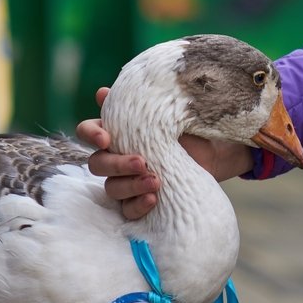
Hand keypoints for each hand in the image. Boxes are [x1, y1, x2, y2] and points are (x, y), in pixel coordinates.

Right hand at [76, 87, 255, 219]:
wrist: (215, 150)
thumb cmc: (186, 126)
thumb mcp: (167, 112)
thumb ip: (138, 105)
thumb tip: (102, 93)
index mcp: (117, 130)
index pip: (87, 131)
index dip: (91, 134)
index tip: (106, 138)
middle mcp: (116, 155)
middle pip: (97, 164)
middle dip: (117, 164)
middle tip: (141, 162)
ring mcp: (127, 180)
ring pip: (112, 188)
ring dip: (131, 185)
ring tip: (155, 181)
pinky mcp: (140, 200)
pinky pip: (127, 209)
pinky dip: (137, 205)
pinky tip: (154, 199)